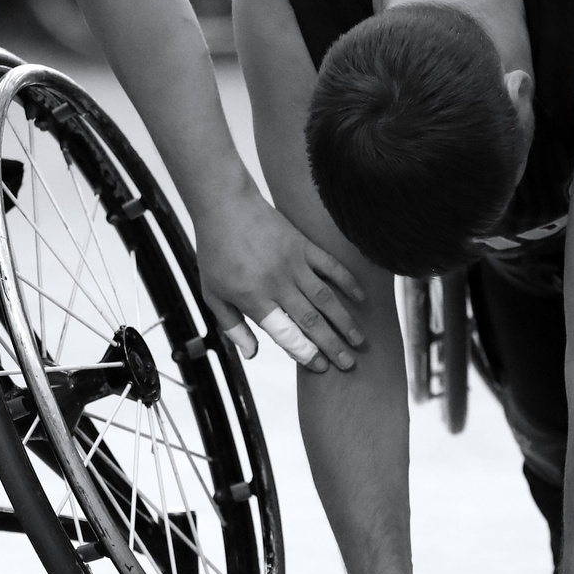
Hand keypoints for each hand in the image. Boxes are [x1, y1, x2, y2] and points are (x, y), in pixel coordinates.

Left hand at [195, 192, 367, 372]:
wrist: (225, 206)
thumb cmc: (216, 252)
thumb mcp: (212, 294)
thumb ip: (232, 326)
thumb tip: (252, 354)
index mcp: (254, 298)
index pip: (286, 333)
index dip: (306, 353)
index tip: (322, 367)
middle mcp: (278, 284)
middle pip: (311, 320)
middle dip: (332, 345)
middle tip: (349, 364)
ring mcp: (294, 263)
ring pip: (326, 298)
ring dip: (345, 321)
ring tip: (360, 340)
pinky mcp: (304, 245)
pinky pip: (331, 266)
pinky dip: (348, 282)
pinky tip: (361, 298)